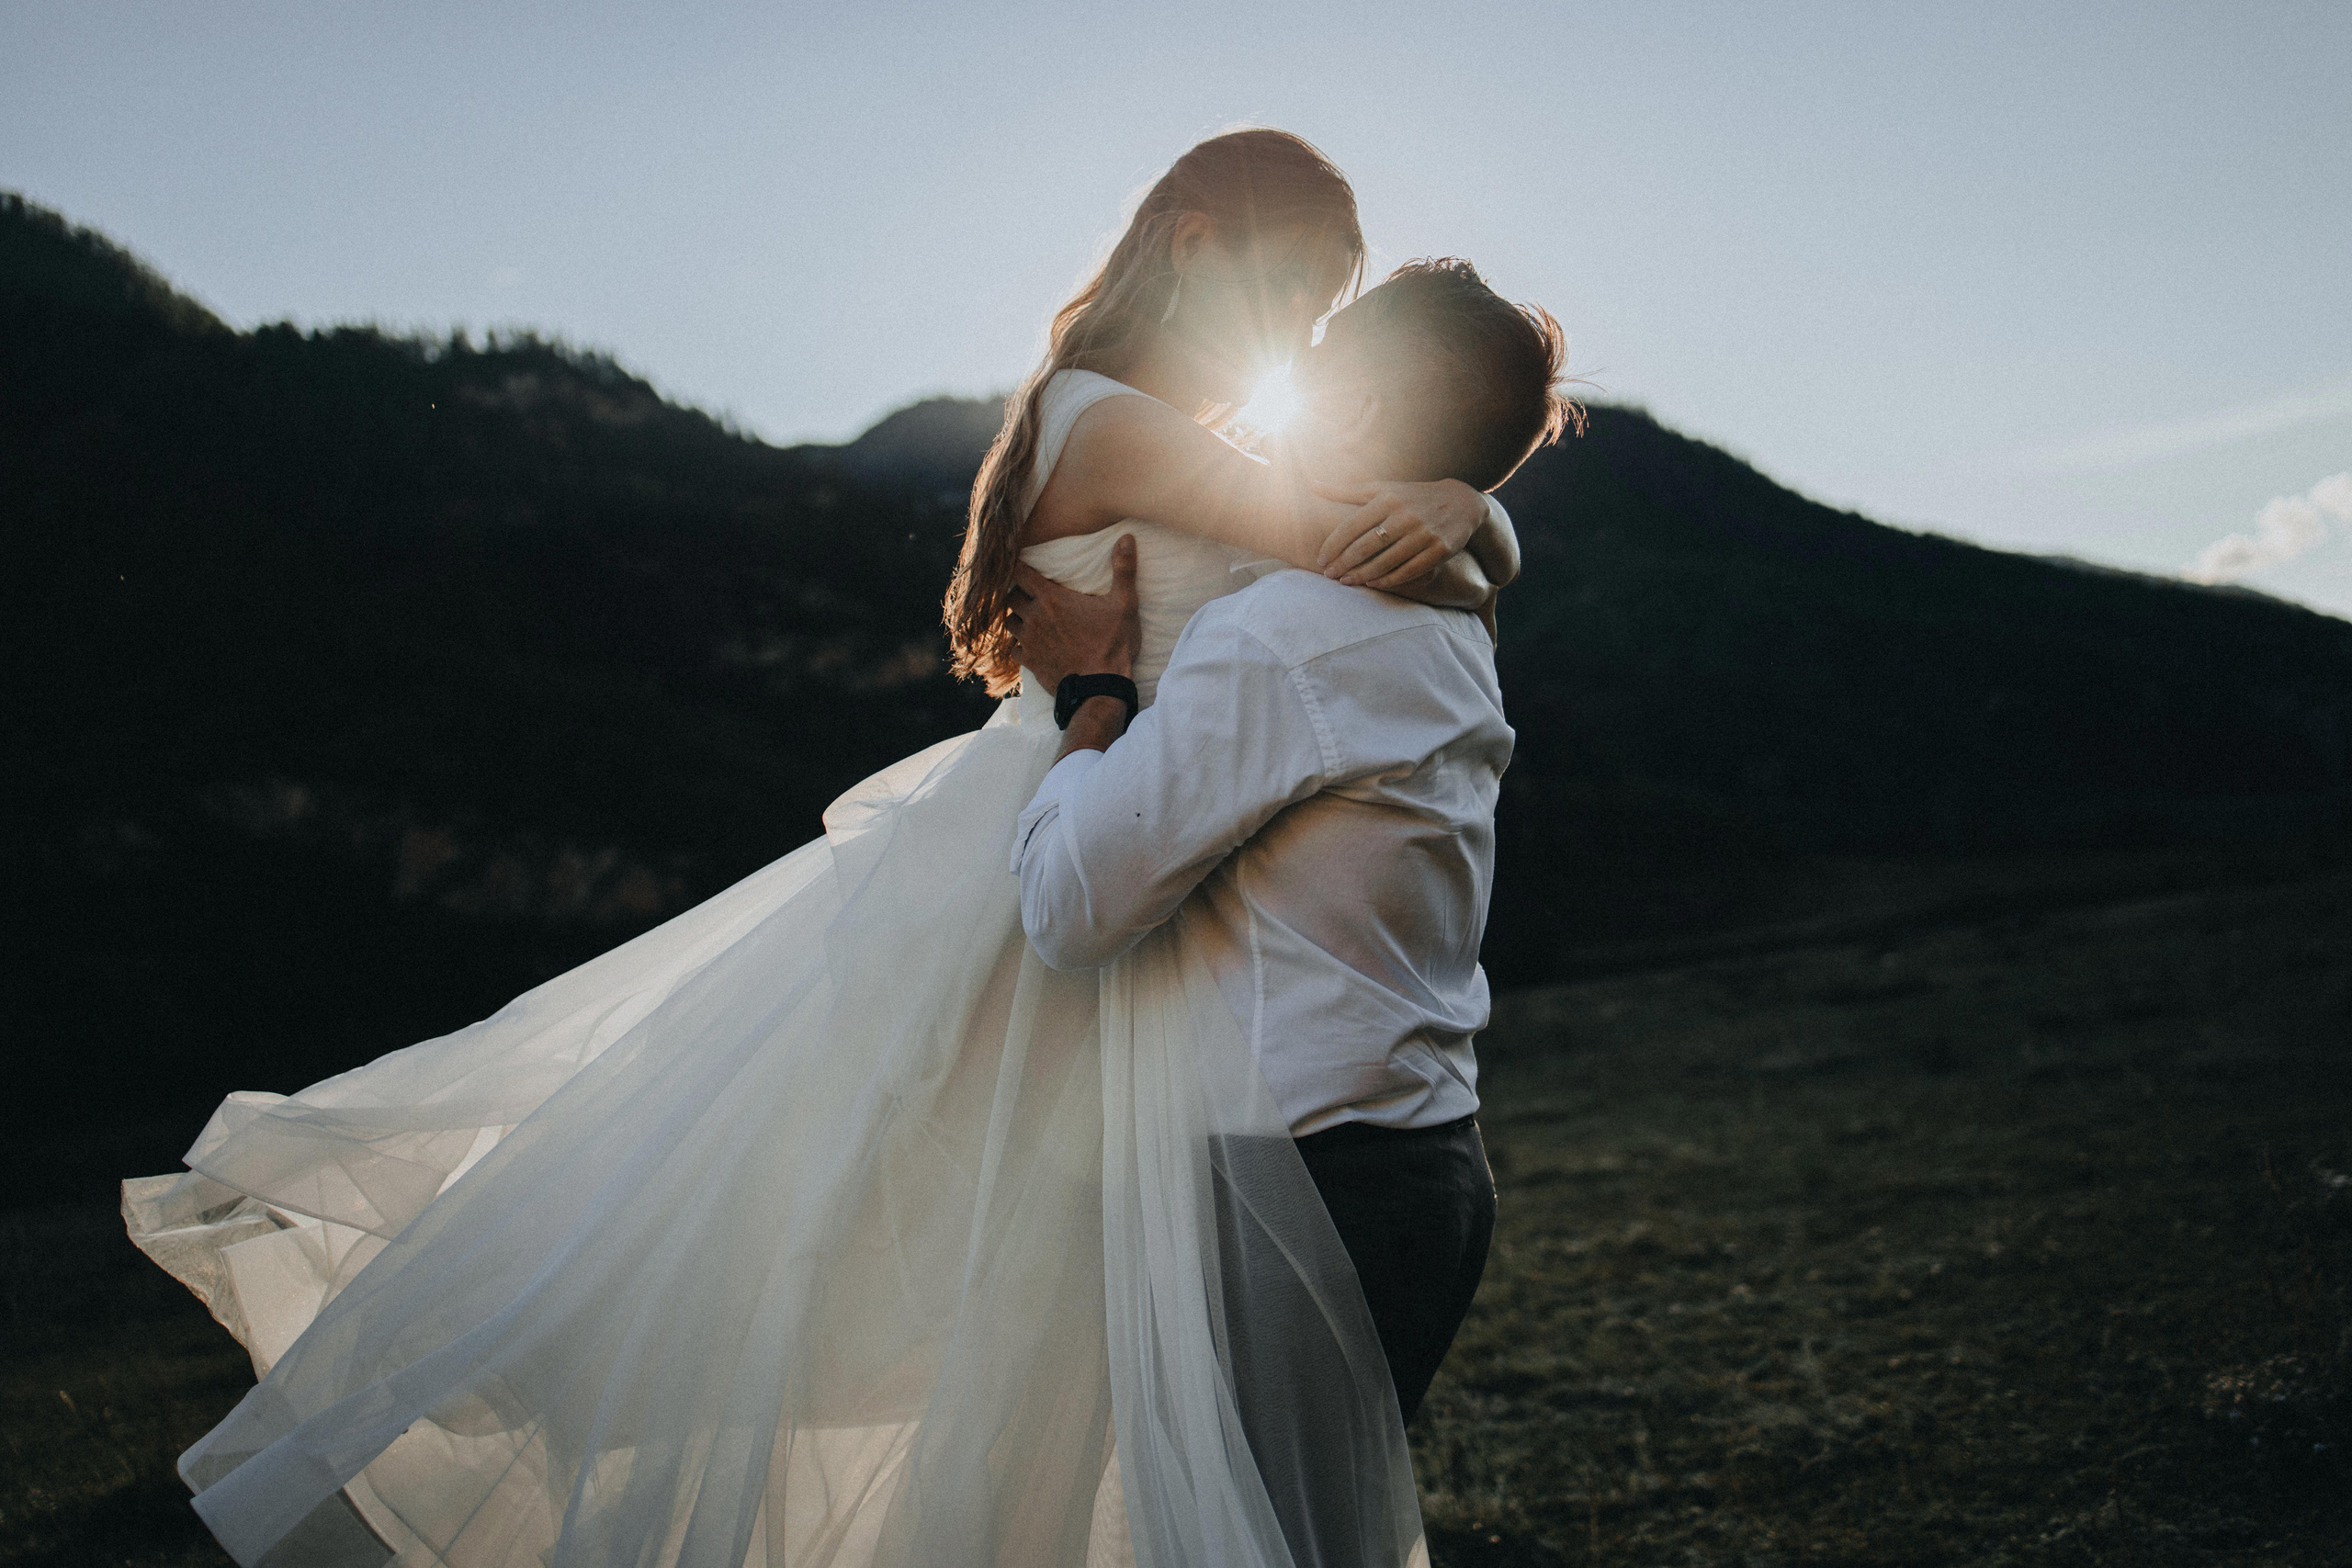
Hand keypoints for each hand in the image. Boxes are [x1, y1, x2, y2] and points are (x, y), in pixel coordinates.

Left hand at [1008, 534, 1140, 694]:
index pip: (1019, 572)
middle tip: (1029, 593)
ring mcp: (1029, 641)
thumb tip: (1127, 537)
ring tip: (1028, 618)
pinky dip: (1018, 645)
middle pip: (1009, 597)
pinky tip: (1030, 646)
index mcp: (1051, 598)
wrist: (1100, 688)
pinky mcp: (1029, 662)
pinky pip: (1013, 650)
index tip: (1021, 564)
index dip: (1017, 567)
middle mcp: (1034, 617)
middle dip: (1016, 593)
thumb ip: (1123, 569)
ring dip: (1016, 618)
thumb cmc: (1112, 644)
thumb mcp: (1124, 604)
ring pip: (1008, 623)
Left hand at [1312, 478, 1487, 589]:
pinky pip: (1409, 571)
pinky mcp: (1439, 550)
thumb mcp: (1382, 489)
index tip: (1320, 559)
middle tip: (1328, 576)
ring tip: (1346, 582)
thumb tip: (1310, 483)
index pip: (1352, 525)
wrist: (1462, 503)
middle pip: (1366, 546)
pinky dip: (1389, 580)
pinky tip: (1374, 584)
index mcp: (1387, 499)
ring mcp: (1423, 533)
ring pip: (1386, 561)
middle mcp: (1405, 515)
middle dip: (1343, 563)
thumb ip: (1346, 491)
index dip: (1333, 545)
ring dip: (1362, 575)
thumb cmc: (1412, 496)